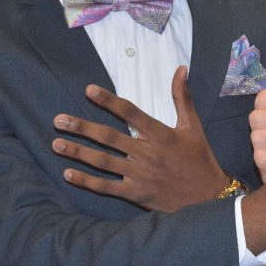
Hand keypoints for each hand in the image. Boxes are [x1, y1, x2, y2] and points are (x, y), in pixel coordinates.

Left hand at [51, 65, 227, 212]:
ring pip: (103, 162)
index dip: (108, 101)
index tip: (89, 90)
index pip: (130, 112)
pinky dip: (86, 181)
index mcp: (161, 134)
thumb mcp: (193, 125)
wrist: (208, 197)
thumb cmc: (199, 158)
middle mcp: (147, 153)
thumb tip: (181, 68)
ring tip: (56, 143)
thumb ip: (182, 97)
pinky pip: (106, 187)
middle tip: (58, 120)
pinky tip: (68, 173)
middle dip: (82, 128)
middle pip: (109, 137)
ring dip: (78, 152)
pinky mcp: (136, 194)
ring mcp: (140, 175)